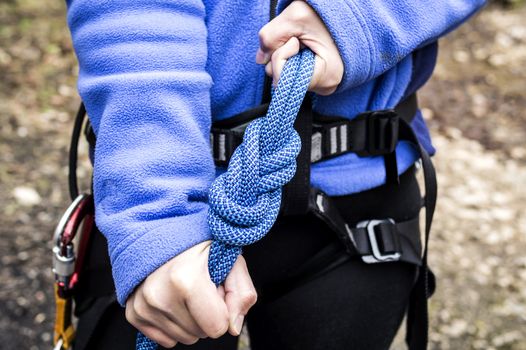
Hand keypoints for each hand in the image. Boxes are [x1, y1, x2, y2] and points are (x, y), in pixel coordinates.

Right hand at [125, 241, 256, 347]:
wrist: (163, 231)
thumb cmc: (201, 244)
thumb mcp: (232, 260)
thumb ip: (242, 293)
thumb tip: (233, 327)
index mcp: (186, 279)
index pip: (217, 327)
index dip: (223, 308)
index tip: (215, 286)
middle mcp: (159, 295)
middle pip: (200, 334)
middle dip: (206, 313)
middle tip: (201, 285)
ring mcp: (143, 305)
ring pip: (183, 337)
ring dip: (190, 318)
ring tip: (186, 288)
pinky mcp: (133, 313)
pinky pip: (165, 339)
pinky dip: (173, 323)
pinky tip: (173, 298)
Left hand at [256, 0, 343, 95]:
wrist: (344, 15)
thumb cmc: (325, 16)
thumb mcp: (296, 17)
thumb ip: (271, 36)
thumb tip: (260, 59)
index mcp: (327, 75)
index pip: (284, 79)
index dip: (281, 56)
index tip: (295, 41)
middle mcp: (325, 87)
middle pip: (282, 81)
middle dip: (281, 57)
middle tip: (298, 41)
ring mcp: (321, 86)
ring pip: (285, 78)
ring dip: (286, 58)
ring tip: (302, 44)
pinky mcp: (316, 82)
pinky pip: (292, 76)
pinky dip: (291, 61)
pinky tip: (304, 51)